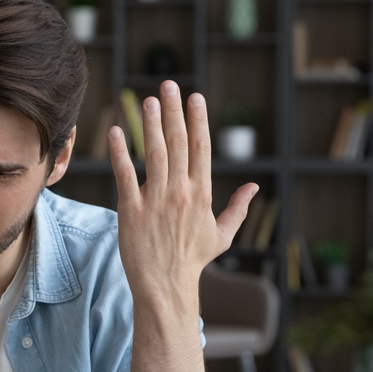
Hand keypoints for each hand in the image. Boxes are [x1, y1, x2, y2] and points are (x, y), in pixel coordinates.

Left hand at [108, 81, 258, 302]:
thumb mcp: (222, 235)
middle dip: (174, 112)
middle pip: (178, 144)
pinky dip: (121, 153)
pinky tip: (117, 131)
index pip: (201, 149)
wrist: (166, 286)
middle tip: (168, 85)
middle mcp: (181, 193)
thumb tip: (255, 187)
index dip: (198, 120)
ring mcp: (156, 201)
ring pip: (154, 154)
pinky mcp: (131, 211)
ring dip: (151, 125)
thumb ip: (238, 208)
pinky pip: (125, 176)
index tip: (195, 97)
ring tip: (148, 100)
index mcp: (202, 194)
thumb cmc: (192, 261)